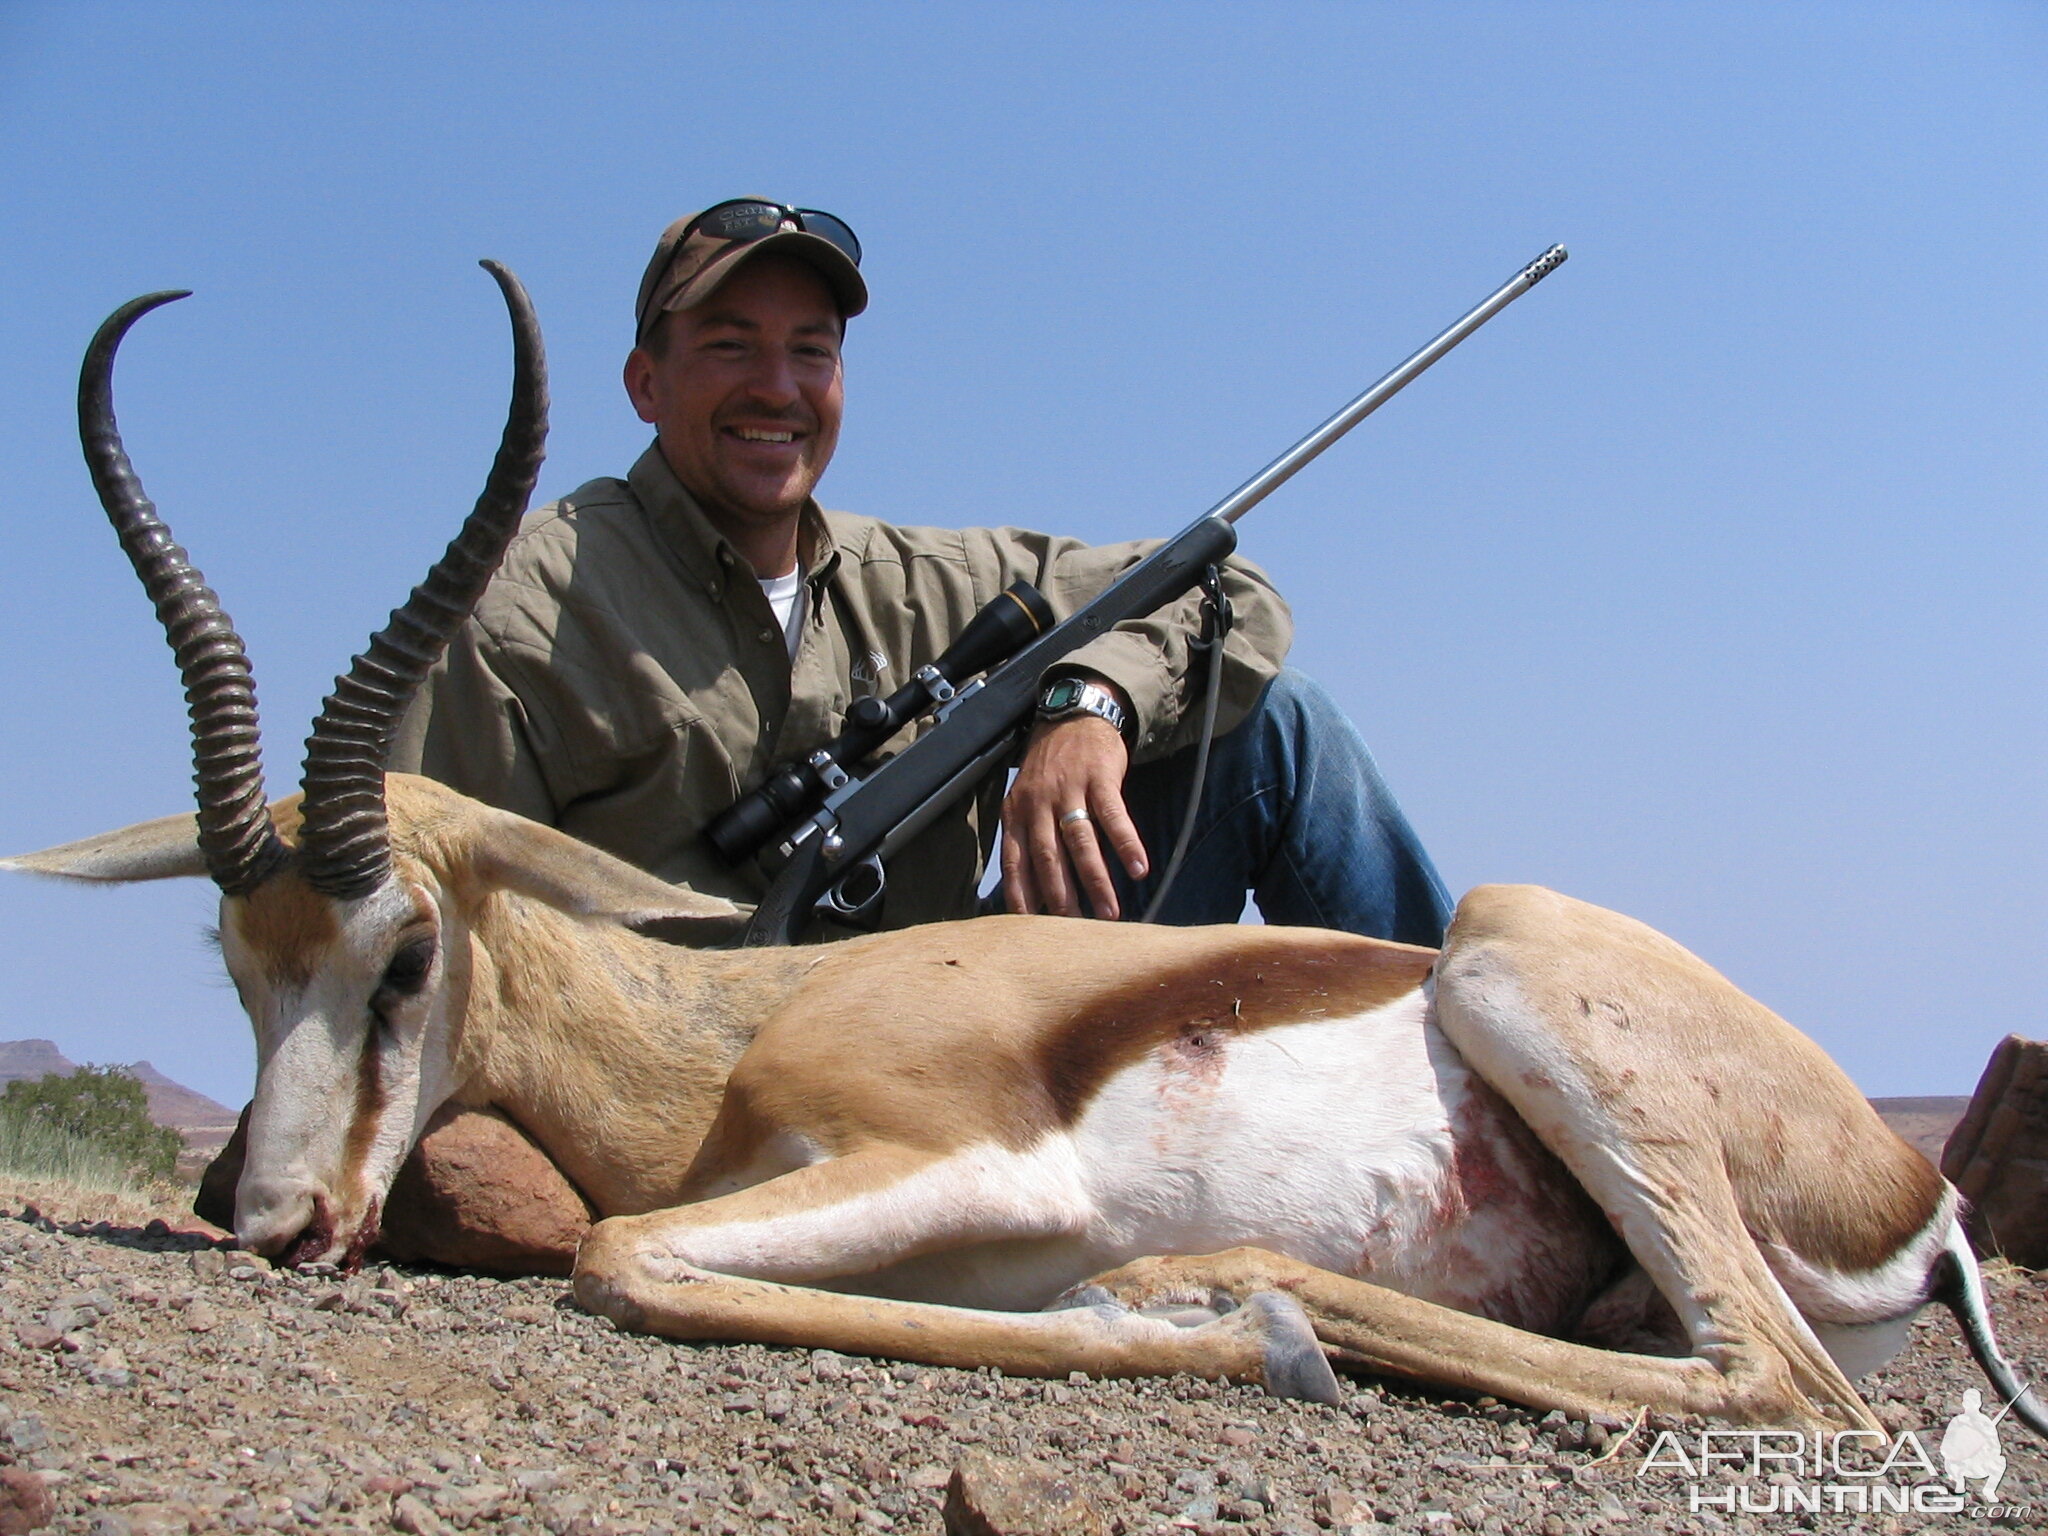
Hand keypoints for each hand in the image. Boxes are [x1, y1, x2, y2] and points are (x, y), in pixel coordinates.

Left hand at [1001, 713, 1148, 918]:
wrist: (1075, 715)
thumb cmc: (1050, 766)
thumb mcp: (1025, 797)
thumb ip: (1026, 835)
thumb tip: (1028, 887)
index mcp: (1017, 812)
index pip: (1014, 861)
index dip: (1022, 894)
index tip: (1031, 928)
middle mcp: (1038, 803)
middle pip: (1048, 858)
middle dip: (1061, 898)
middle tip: (1075, 930)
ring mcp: (1069, 790)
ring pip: (1081, 843)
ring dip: (1096, 881)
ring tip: (1110, 913)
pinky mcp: (1100, 778)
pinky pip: (1113, 817)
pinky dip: (1126, 845)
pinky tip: (1139, 869)